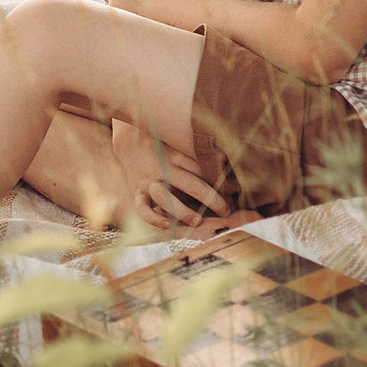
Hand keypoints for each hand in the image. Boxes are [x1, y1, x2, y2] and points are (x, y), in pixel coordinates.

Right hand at [111, 120, 227, 227]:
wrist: (130, 141)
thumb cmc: (163, 146)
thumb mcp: (179, 144)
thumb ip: (197, 155)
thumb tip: (228, 167)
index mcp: (177, 155)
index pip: (203, 170)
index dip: (221, 183)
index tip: (236, 193)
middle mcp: (163, 168)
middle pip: (191, 184)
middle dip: (211, 199)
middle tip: (226, 211)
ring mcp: (148, 181)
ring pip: (165, 198)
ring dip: (182, 211)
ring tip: (198, 221)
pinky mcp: (136, 192)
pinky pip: (142, 208)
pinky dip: (153, 218)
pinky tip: (166, 225)